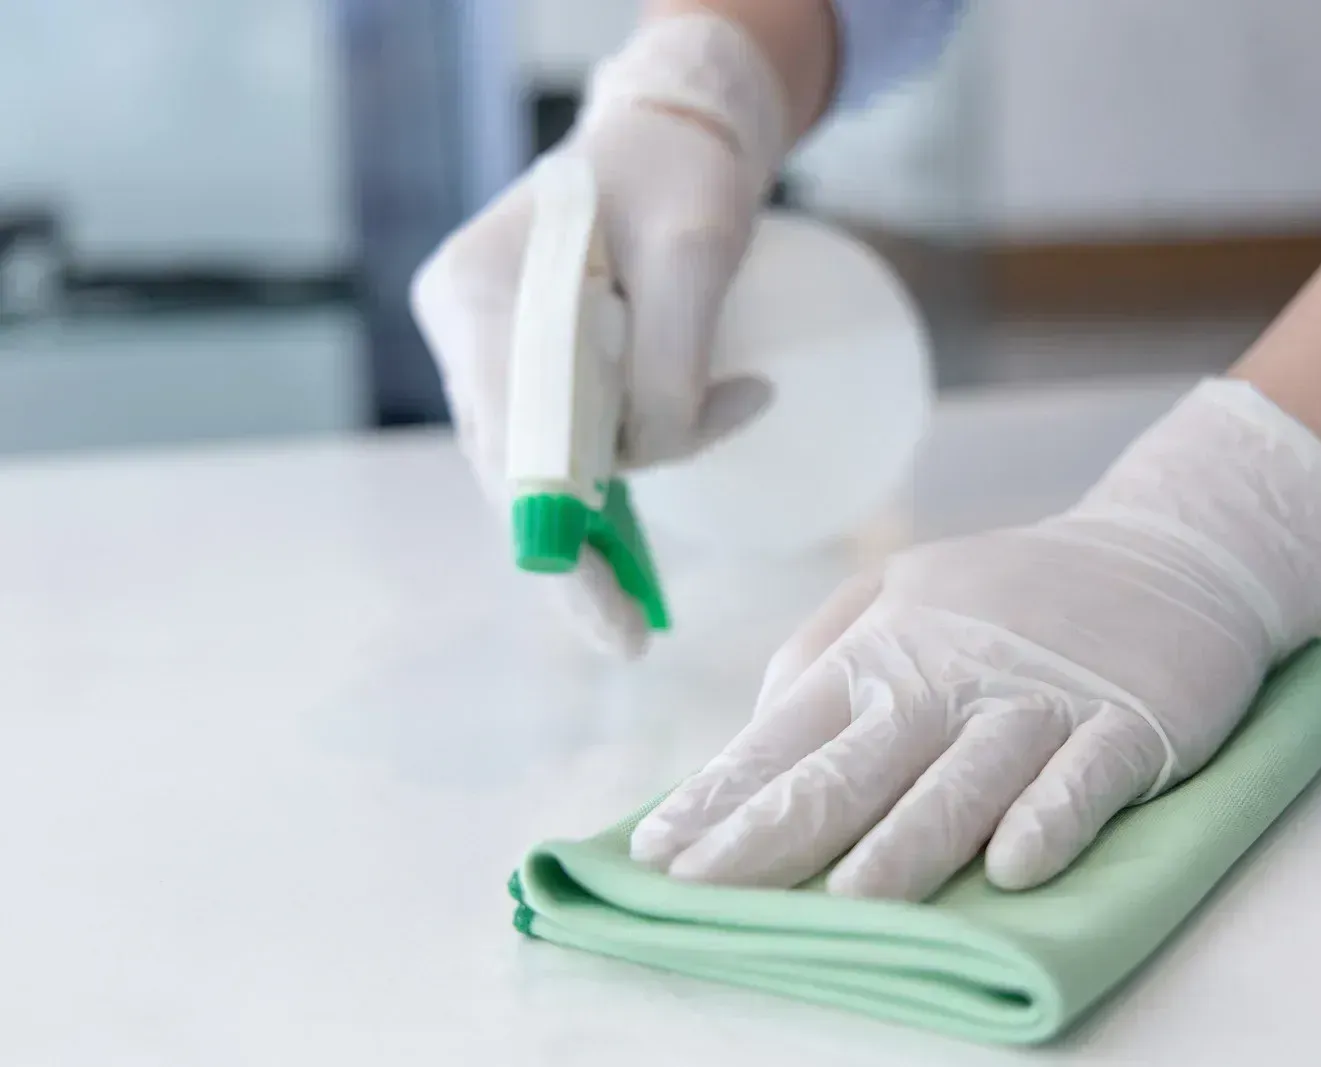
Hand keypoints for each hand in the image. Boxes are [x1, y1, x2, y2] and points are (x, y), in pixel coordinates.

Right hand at [409, 15, 787, 656]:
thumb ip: (670, 365)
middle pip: (514, 463)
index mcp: (480, 293)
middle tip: (631, 635)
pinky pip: (560, 442)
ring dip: (604, 518)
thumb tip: (652, 456)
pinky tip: (635, 546)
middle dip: (577, 549)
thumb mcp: (696, 258)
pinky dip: (610, 483)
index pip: (512, 437)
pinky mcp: (526, 366)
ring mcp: (489, 350)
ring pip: (538, 462)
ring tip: (646, 599)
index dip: (556, 537)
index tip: (605, 618)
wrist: (670, 139)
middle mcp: (467, 328)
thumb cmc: (682, 177)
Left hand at [630, 380, 1320, 899]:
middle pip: (853, 768)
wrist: (1167, 550)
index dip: (719, 797)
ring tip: (849, 902)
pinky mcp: (1129, 724)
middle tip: (705, 894)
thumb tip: (751, 735)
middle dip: (773, 835)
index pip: (784, 735)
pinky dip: (1051, 819)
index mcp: (884, 650)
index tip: (657, 855)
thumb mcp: (901, 589)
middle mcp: (948, 676)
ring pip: (963, 781)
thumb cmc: (1012, 595)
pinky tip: (1016, 868)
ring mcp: (1039, 700)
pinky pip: (1084, 779)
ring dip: (906, 843)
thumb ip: (822, 653)